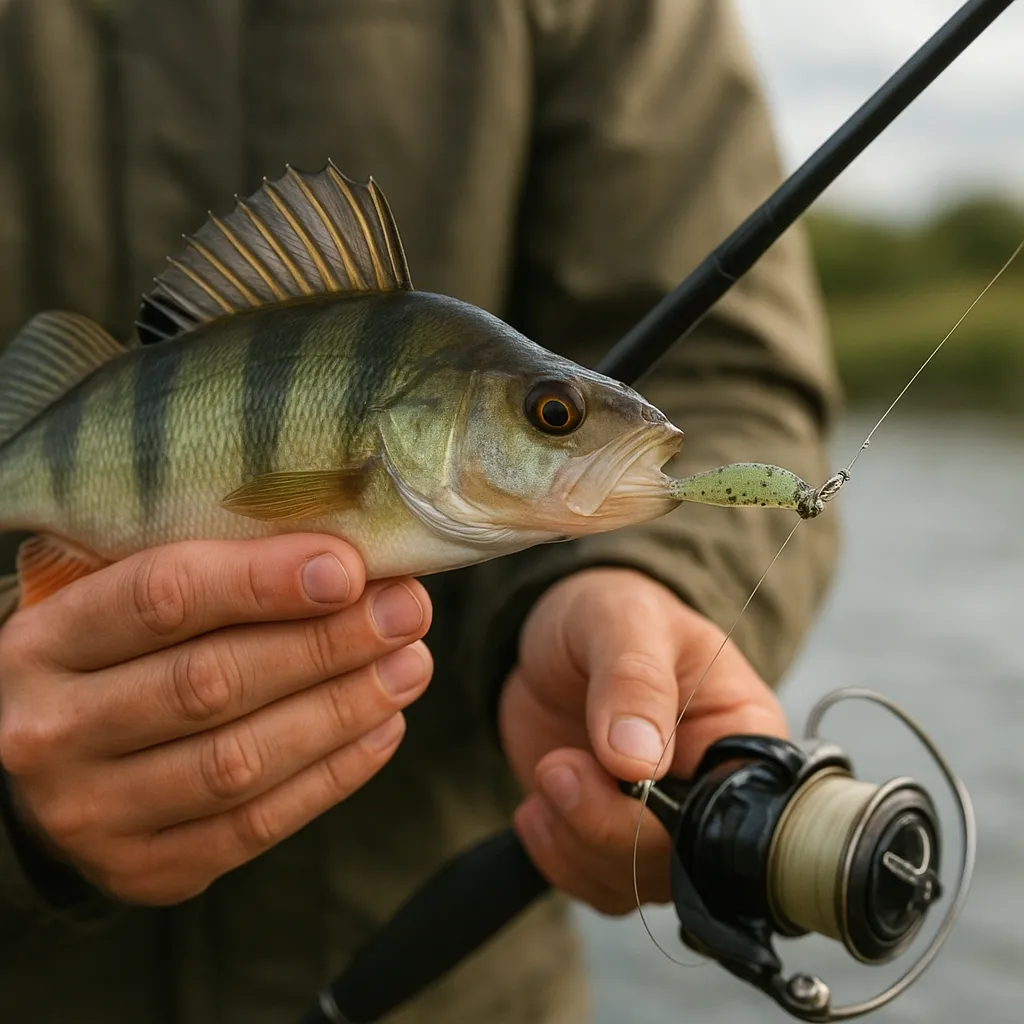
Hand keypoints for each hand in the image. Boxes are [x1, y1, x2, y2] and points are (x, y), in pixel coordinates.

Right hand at [0, 534, 431, 904]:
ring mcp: (91, 813)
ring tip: (411, 667)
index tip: (349, 568)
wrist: (53, 760)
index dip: (262, 582)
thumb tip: (345, 560)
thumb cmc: (114, 656)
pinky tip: (384, 727)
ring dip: (342, 710)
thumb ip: (213, 575)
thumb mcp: (124, 598)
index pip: (160, 598)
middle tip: (407, 612)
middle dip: (325, 645)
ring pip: (238, 762)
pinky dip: (332, 776)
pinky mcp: (143, 870)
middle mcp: (52, 731)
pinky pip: (253, 825)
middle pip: (210, 683)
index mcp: (45, 642)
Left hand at [499, 568, 785, 914]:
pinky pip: (595, 883)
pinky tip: (535, 806)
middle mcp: (712, 790)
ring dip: (577, 843)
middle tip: (558, 768)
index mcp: (744, 735)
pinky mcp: (611, 835)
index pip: (739, 812)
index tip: (620, 775)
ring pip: (634, 881)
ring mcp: (662, 821)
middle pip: (683, 861)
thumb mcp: (624, 620)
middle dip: (609, 828)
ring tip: (549, 772)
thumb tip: (639, 761)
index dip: (677, 818)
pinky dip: (557, 857)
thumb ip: (635, 680)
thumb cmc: (611, 611)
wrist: (558, 632)